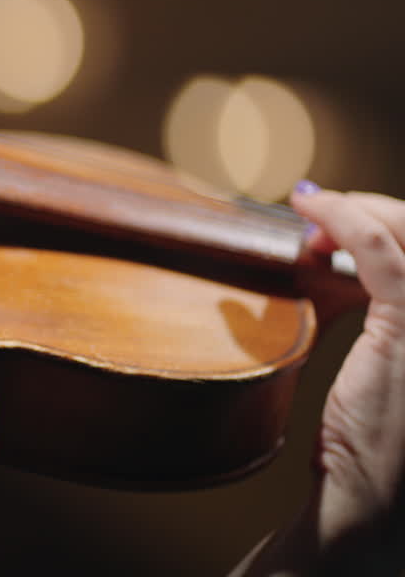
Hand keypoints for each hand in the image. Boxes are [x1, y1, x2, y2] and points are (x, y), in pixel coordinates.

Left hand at [289, 183, 404, 562]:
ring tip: (311, 217)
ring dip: (358, 211)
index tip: (333, 218)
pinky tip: (312, 206)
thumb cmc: (377, 438)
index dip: (389, 217)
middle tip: (316, 217)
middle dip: (373, 209)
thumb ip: (385, 305)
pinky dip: (345, 217)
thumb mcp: (395, 359)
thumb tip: (335, 253)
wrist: (373, 499)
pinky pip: (380, 251)